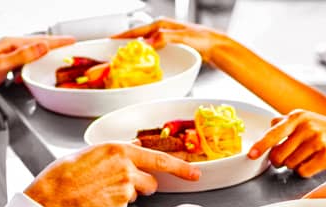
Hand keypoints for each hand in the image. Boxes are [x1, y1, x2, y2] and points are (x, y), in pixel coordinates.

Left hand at [0, 35, 75, 123]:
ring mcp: (4, 59)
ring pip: (29, 56)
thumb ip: (23, 56)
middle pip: (35, 46)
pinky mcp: (1, 70)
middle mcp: (6, 49)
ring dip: (42, 58)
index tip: (70, 41)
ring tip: (55, 61)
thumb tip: (42, 47)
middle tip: (68, 49)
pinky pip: (22, 66)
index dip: (56, 41)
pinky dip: (30, 70)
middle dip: (53, 47)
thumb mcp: (1, 65)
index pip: (38, 41)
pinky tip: (30, 75)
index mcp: (7, 44)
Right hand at [26, 142, 199, 206]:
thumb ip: (117, 153)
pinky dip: (115, 206)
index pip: (160, 158)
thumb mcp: (93, 152)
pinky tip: (98, 202)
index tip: (196, 174)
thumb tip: (132, 148)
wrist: (54, 194)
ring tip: (103, 193)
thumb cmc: (66, 174)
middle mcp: (126, 166)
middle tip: (119, 186)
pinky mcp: (120, 205)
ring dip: (129, 195)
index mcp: (120, 149)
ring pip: (139, 195)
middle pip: (152, 181)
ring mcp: (125, 187)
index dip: (181, 168)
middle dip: (142, 186)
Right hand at [113, 18, 228, 60]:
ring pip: (144, 44)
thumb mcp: (182, 37)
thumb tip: (149, 42)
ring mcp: (165, 38)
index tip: (109, 41)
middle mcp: (162, 30)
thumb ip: (165, 38)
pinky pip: (152, 51)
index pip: (137, 31)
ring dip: (134, 51)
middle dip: (125, 43)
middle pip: (138, 37)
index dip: (123, 36)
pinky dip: (145, 56)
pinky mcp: (170, 47)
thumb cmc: (203, 39)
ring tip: (124, 59)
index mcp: (161, 25)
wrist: (216, 47)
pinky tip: (143, 63)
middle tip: (112, 52)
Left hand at [249, 110, 325, 177]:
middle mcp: (308, 127)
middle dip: (279, 161)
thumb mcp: (307, 119)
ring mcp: (318, 141)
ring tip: (305, 158)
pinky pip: (304, 171)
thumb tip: (270, 124)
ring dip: (294, 166)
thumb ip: (286, 122)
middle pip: (279, 155)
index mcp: (299, 117)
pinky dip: (304, 171)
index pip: (274, 133)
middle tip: (285, 159)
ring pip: (290, 165)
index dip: (261, 145)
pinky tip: (312, 163)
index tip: (252, 154)